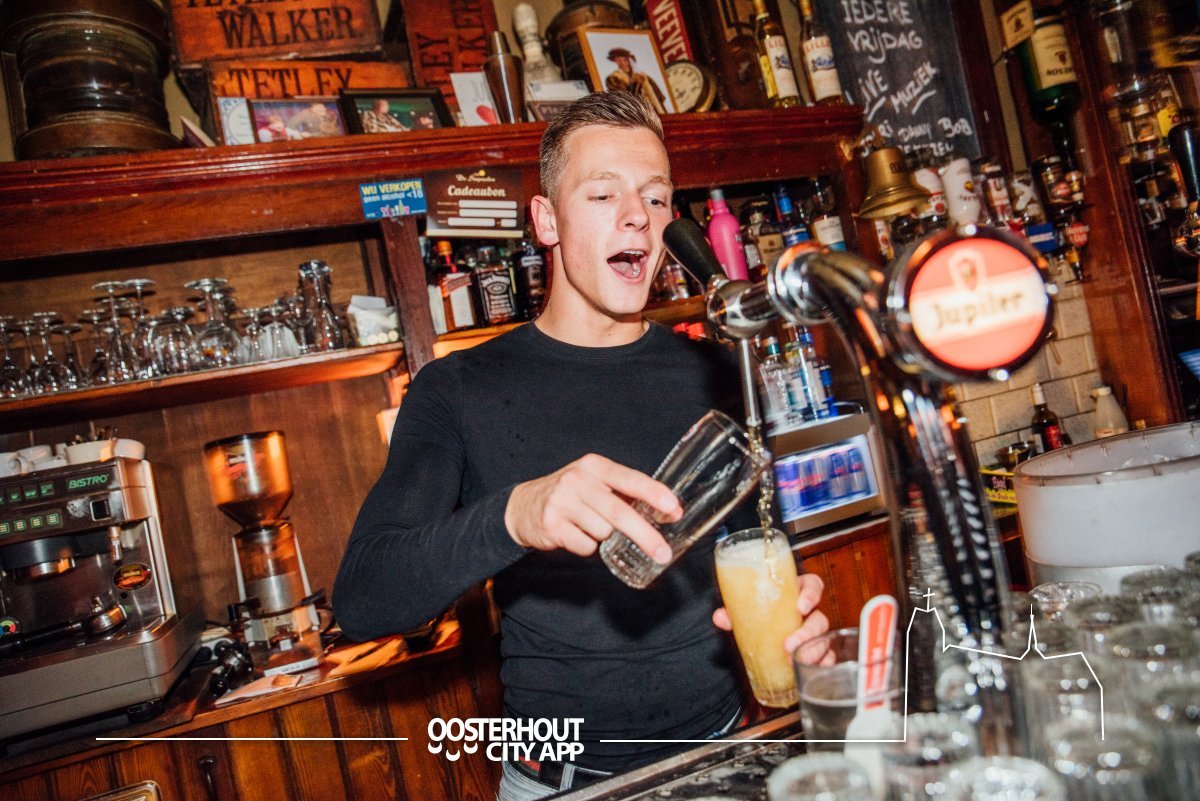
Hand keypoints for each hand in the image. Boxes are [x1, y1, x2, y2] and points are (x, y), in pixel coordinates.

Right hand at [504, 453, 682, 561]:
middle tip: (663, 553)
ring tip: (590, 527)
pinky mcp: (551, 525)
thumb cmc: (571, 495)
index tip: (673, 508)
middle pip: (620, 513)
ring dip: (605, 538)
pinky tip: (576, 535)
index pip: (630, 479)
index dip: (654, 494)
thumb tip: (668, 512)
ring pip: (603, 533)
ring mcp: (562, 502)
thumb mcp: (596, 483)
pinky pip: (585, 546)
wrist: (523, 506)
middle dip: (645, 536)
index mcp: (595, 466)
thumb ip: (627, 494)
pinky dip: (588, 547)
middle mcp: (578, 480)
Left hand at [712, 573, 829, 657]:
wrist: (761, 628)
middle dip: (807, 633)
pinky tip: (816, 669)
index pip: (812, 585)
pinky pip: (828, 656)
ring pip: (824, 640)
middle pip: (819, 618)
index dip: (811, 594)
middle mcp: (809, 612)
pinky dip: (824, 663)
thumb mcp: (748, 608)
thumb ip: (734, 611)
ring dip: (813, 652)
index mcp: (796, 593)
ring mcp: (815, 632)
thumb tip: (720, 617)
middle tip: (789, 645)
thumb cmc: (761, 611)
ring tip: (795, 662)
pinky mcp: (817, 650)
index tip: (800, 605)